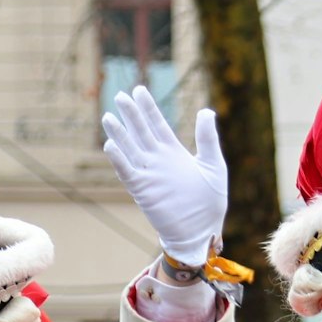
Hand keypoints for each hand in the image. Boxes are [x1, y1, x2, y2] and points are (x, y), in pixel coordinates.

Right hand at [101, 86, 227, 266]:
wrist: (202, 232)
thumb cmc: (210, 202)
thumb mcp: (214, 165)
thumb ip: (207, 138)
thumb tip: (206, 110)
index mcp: (174, 152)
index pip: (158, 124)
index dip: (148, 108)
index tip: (139, 90)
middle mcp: (158, 160)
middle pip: (141, 132)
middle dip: (131, 114)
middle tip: (120, 95)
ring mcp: (149, 175)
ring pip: (130, 149)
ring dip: (119, 134)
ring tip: (108, 117)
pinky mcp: (143, 191)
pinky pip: (127, 172)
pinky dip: (118, 160)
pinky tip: (109, 145)